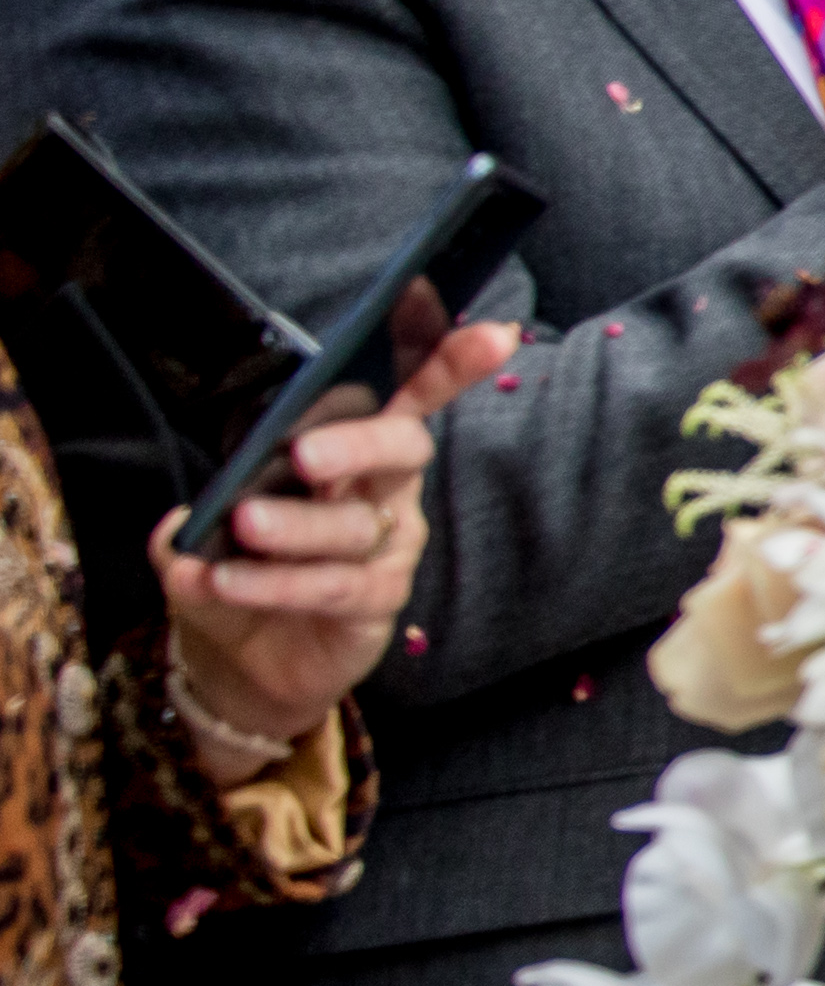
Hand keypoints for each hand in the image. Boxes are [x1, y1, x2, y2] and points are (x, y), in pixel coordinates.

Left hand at [157, 318, 518, 760]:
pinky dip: (277, 581)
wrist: (242, 658)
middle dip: (361, 441)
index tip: (481, 327)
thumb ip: (188, 525)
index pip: (406, 395)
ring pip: (355, 524)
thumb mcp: (200, 533)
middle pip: (403, 448)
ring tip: (242, 526)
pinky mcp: (377, 600)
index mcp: (354, 450)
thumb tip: (182, 532)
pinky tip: (226, 580)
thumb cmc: (238, 570)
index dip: (444, 360)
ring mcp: (387, 547)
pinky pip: (336, 584)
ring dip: (295, 525)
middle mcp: (384, 490)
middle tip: (304, 455)